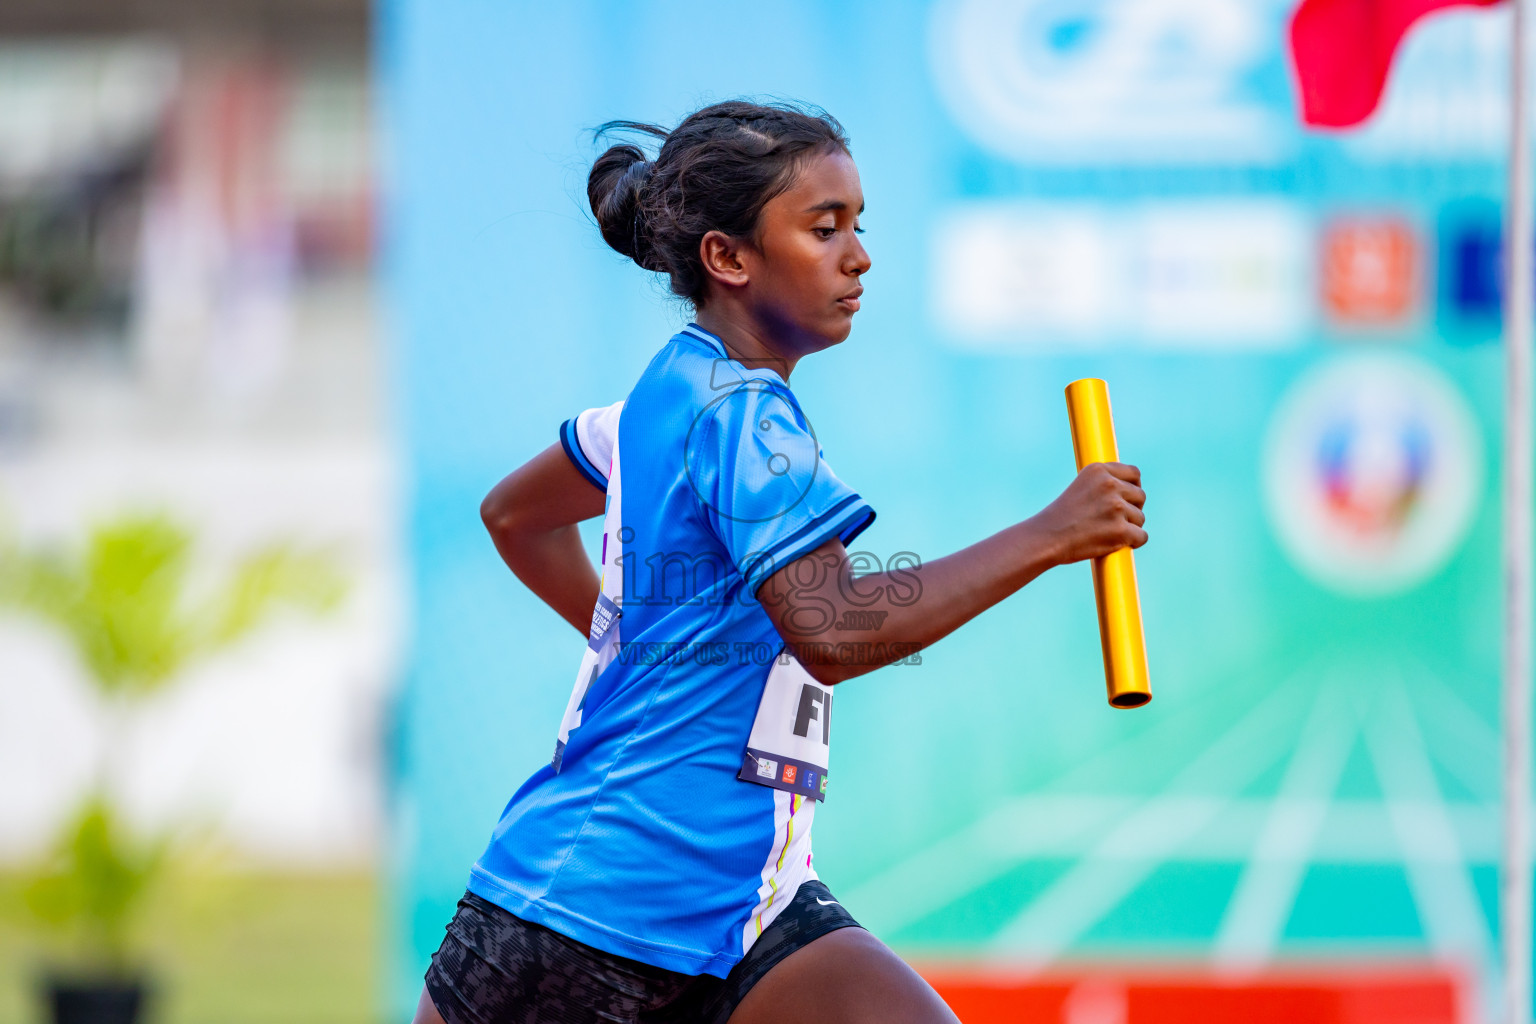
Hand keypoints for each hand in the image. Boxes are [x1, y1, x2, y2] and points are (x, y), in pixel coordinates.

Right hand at [1032, 462, 1146, 565]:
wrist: (1045, 538)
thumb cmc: (1060, 518)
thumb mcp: (1080, 489)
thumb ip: (1104, 485)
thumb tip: (1131, 492)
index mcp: (1098, 470)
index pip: (1134, 472)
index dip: (1134, 486)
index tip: (1129, 498)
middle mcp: (1109, 485)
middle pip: (1140, 496)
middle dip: (1133, 509)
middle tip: (1116, 520)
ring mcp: (1115, 507)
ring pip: (1140, 518)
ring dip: (1130, 527)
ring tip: (1106, 533)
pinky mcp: (1121, 530)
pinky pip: (1142, 536)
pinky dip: (1133, 542)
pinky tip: (1118, 544)